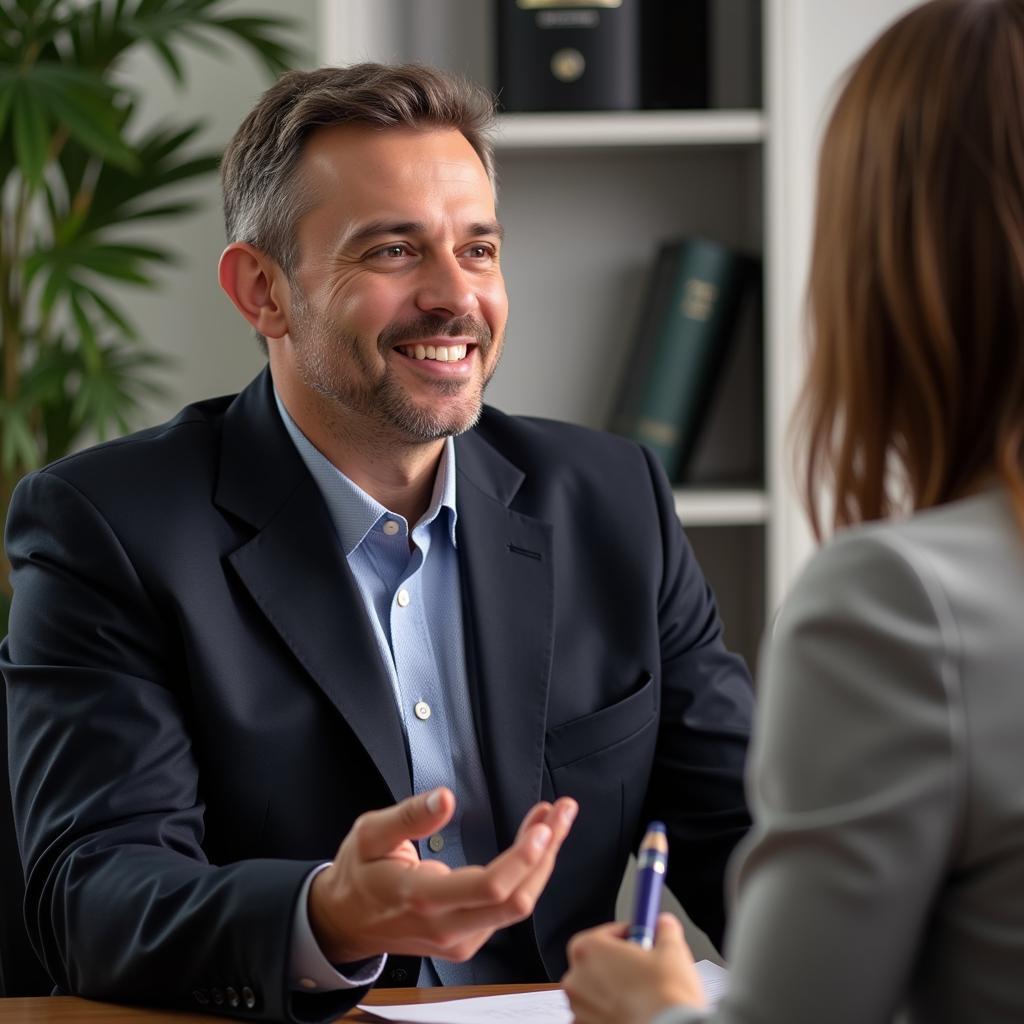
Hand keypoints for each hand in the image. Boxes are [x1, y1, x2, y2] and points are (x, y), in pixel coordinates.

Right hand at [309, 787, 576, 963]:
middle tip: (562, 810)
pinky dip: (527, 873)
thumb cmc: (359, 874)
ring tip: (554, 817)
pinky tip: (534, 841)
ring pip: (519, 906)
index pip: (487, 888)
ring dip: (542, 860)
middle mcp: (447, 926)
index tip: (543, 827)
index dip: (522, 859)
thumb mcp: (370, 834)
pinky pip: (508, 909)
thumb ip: (409, 816)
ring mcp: (460, 938)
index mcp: (421, 897)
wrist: (344, 922)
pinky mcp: (467, 940)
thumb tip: (445, 798)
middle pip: (516, 899)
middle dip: (547, 852)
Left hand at [563, 913, 705, 1023]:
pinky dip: (609, 1011)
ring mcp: (579, 1008)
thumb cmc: (664, 996)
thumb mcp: (672, 949)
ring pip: (595, 990)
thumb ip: (663, 929)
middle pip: (596, 961)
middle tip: (642, 966)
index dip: (627, 934)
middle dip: (617, 962)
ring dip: (612, 988)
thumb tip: (664, 925)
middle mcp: (576, 978)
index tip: (639, 937)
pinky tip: (632, 1011)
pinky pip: (595, 1014)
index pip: (606, 932)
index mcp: (588, 949)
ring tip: (640, 992)